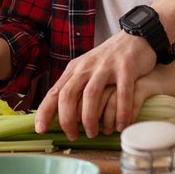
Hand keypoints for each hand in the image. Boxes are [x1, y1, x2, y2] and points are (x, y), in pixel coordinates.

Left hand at [35, 31, 155, 139]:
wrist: (135, 37)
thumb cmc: (108, 61)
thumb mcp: (86, 69)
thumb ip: (75, 87)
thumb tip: (61, 115)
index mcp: (74, 69)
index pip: (55, 92)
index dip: (45, 111)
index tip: (40, 129)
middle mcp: (87, 67)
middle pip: (69, 95)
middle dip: (67, 119)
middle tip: (72, 136)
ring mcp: (106, 67)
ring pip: (91, 95)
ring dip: (90, 117)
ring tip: (93, 133)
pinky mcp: (126, 69)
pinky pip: (122, 93)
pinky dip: (121, 112)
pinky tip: (121, 125)